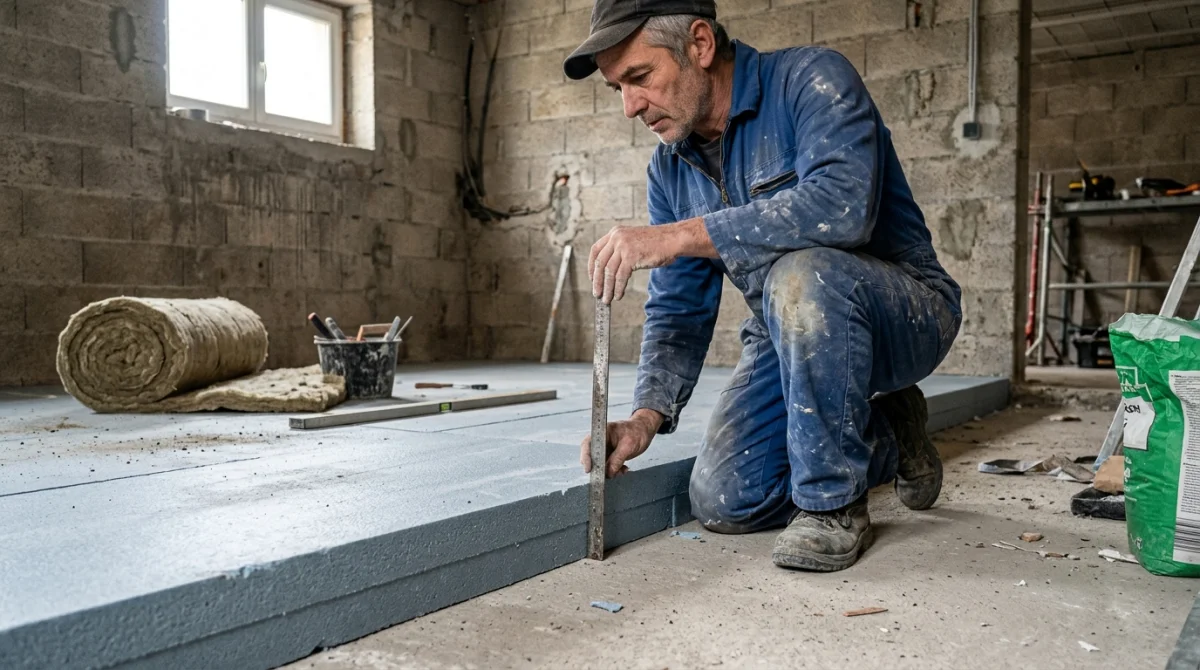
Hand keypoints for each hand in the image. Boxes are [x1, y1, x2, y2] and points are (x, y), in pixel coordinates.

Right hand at [580, 409, 663, 477]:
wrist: (645, 430)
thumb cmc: (637, 431)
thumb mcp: (629, 445)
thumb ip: (618, 459)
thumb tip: (609, 472)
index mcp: (602, 432)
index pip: (588, 444)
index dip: (586, 457)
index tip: (588, 469)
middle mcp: (601, 441)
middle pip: (591, 457)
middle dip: (599, 468)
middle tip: (608, 474)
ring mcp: (605, 449)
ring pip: (600, 465)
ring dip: (609, 471)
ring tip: (622, 470)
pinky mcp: (610, 456)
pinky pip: (608, 467)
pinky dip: (615, 471)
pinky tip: (624, 469)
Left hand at [588, 218, 718, 302]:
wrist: (672, 239)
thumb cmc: (656, 243)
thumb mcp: (633, 241)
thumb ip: (620, 250)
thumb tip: (609, 271)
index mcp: (615, 232)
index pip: (595, 250)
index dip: (591, 266)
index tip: (592, 278)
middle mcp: (616, 237)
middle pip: (600, 263)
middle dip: (597, 281)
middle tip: (597, 293)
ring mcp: (623, 246)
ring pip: (609, 272)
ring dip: (607, 288)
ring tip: (607, 299)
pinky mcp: (631, 256)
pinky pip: (620, 276)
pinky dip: (618, 288)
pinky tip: (618, 296)